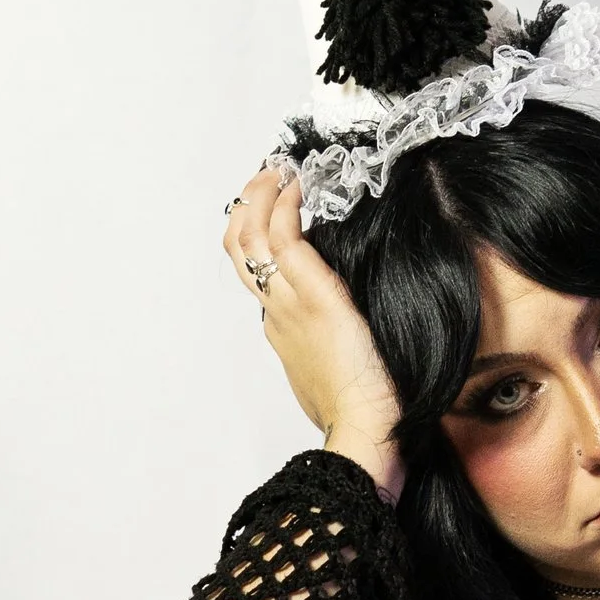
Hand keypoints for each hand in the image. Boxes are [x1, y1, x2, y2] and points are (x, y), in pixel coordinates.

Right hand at [222, 165, 406, 496]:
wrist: (362, 431)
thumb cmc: (361, 410)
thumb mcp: (337, 369)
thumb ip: (334, 341)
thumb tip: (350, 326)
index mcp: (280, 327)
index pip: (255, 268)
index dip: (254, 229)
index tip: (271, 201)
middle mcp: (275, 311)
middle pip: (238, 246)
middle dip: (248, 202)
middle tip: (267, 172)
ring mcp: (289, 303)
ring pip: (252, 235)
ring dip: (262, 193)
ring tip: (281, 167)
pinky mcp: (313, 297)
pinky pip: (286, 238)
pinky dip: (288, 204)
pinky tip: (302, 185)